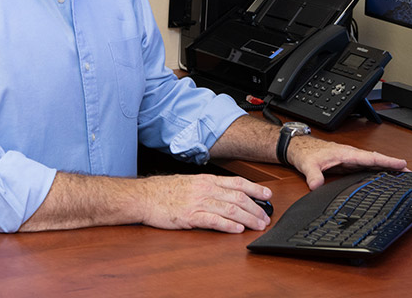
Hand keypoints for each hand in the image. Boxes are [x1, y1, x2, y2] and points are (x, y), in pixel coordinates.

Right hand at [137, 174, 271, 233]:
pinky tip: (237, 230)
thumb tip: (226, 196)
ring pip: (230, 209)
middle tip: (266, 217)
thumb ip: (207, 188)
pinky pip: (213, 220)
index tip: (268, 195)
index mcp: (206, 180)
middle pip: (238, 197)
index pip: (237, 182)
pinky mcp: (190, 216)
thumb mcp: (190, 183)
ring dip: (248, 218)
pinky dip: (228, 225)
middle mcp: (205, 189)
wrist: (143, 196)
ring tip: (258, 225)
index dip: (255, 188)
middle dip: (256, 208)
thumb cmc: (164, 191)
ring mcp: (198, 202)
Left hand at [286, 136, 407, 189]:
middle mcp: (351, 156)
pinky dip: (377, 171)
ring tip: (403, 176)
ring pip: (373, 163)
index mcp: (346, 153)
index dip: (386, 161)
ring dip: (387, 168)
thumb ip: (312, 175)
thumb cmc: (305, 152)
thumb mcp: (308, 165)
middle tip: (410, 173)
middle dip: (393, 165)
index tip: (401, 164)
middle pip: (376, 160)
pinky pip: (367, 167)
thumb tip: (316, 185)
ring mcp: (351, 160)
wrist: (299, 148)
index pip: (370, 157)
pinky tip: (384, 177)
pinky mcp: (348, 164)